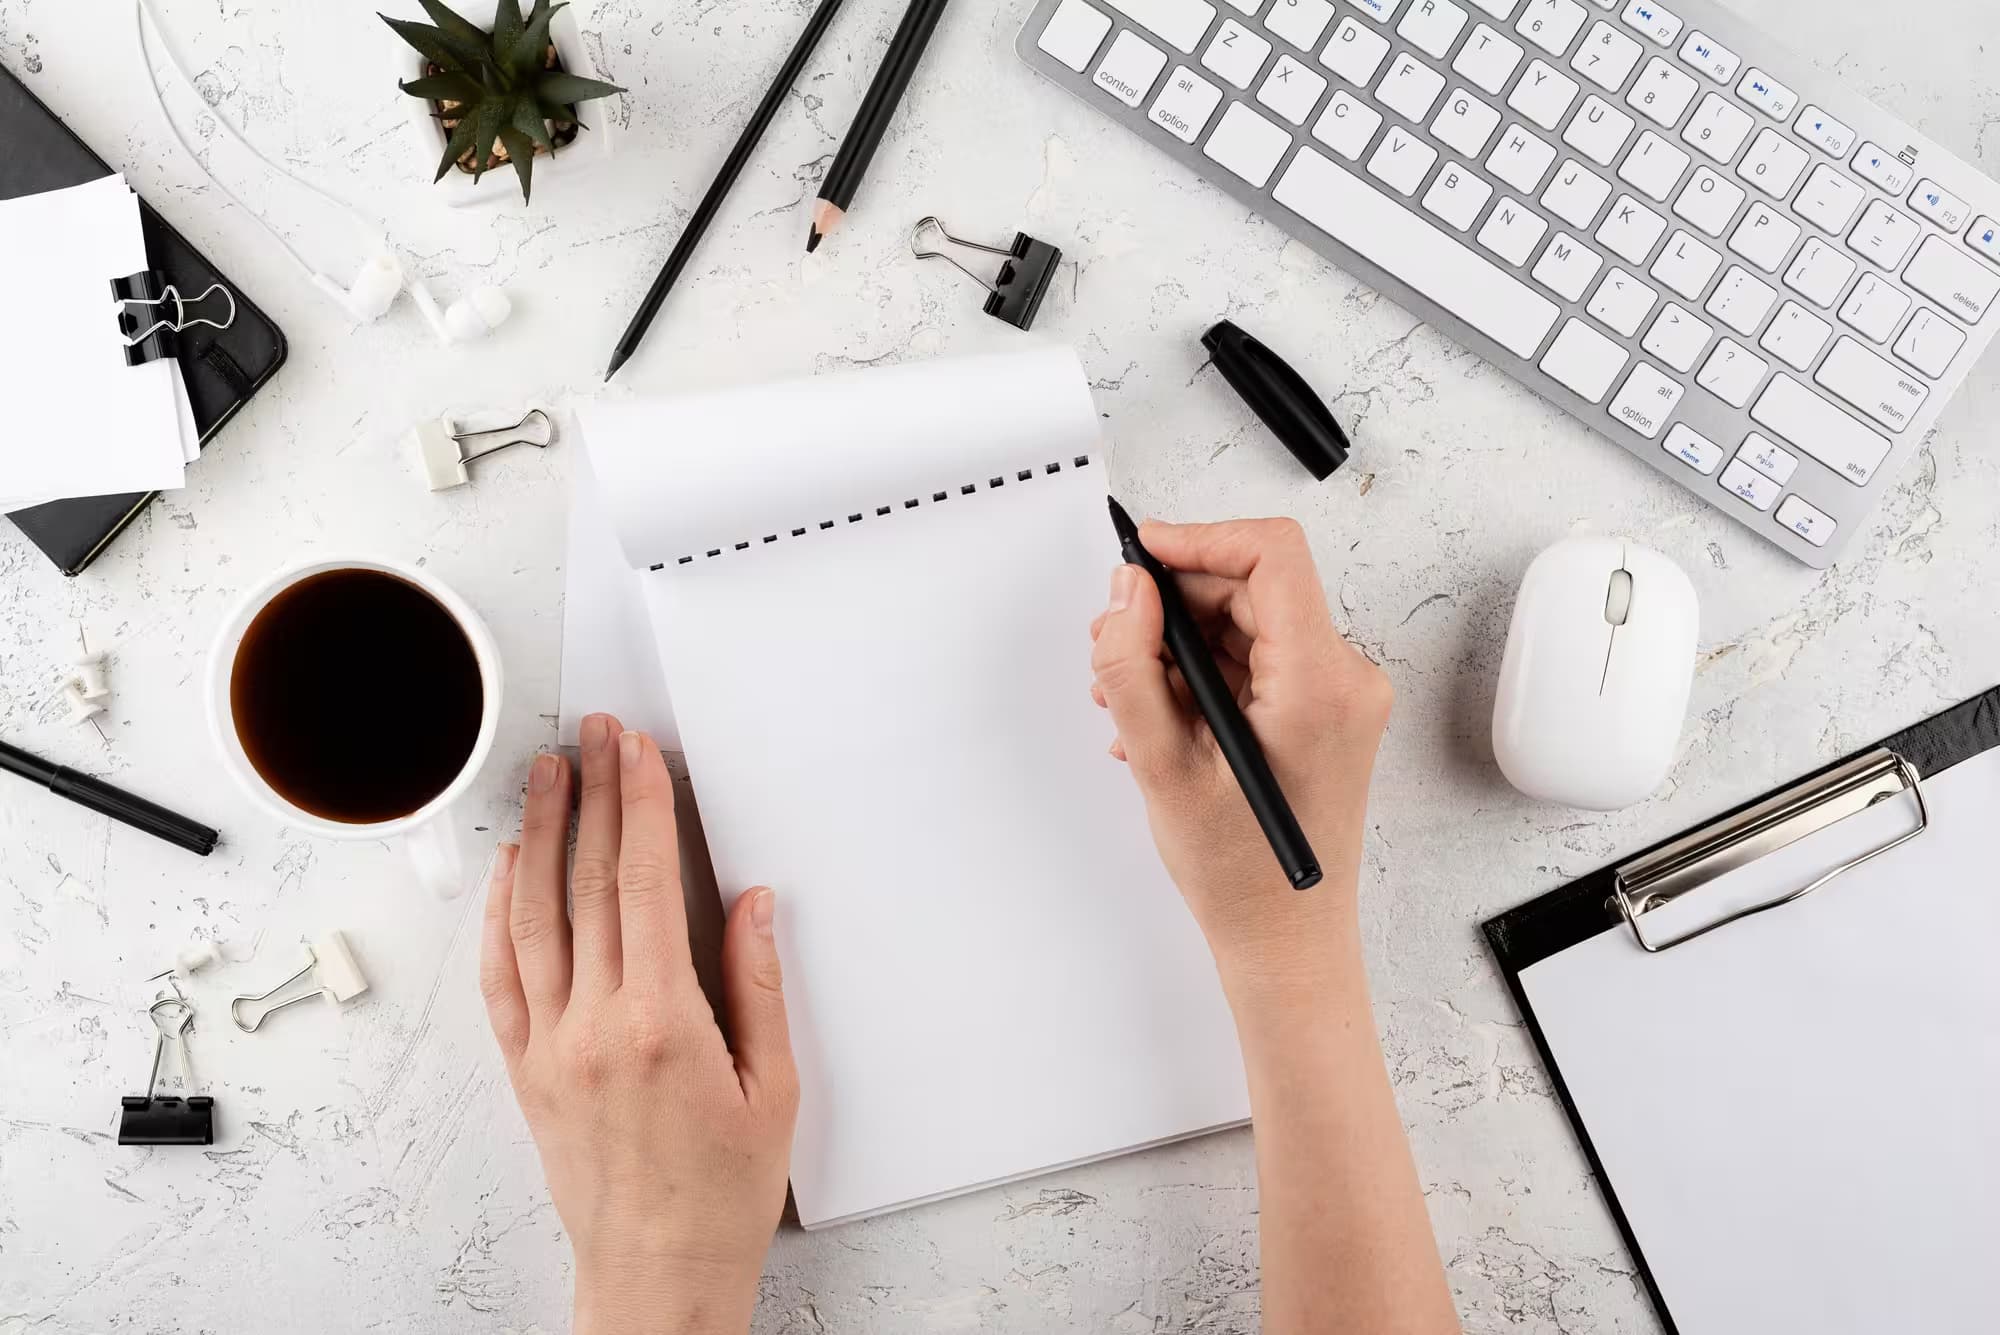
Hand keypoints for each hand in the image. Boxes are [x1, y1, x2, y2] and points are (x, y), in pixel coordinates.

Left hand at [481, 715, 798, 1334]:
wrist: (656, 1274)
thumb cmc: (722, 1192)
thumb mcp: (774, 1087)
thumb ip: (758, 985)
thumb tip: (751, 902)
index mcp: (662, 1022)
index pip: (648, 884)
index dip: (643, 806)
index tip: (639, 753)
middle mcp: (594, 1025)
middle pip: (590, 884)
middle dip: (595, 798)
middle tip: (594, 736)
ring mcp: (550, 1047)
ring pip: (534, 917)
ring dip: (541, 837)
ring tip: (547, 777)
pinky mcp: (526, 1071)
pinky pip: (501, 978)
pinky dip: (500, 915)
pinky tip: (510, 873)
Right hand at [1090, 518, 1392, 990]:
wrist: (1287, 944)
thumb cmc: (1241, 877)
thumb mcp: (1163, 766)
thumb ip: (1134, 668)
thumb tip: (1127, 592)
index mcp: (1321, 684)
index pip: (1271, 557)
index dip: (1199, 541)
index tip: (1142, 555)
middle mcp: (1346, 680)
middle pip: (1254, 589)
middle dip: (1174, 607)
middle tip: (1110, 645)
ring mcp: (1339, 699)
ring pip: (1249, 626)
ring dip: (1179, 648)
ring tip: (1125, 700)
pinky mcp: (1323, 716)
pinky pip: (1257, 664)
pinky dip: (1202, 678)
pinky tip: (1157, 722)